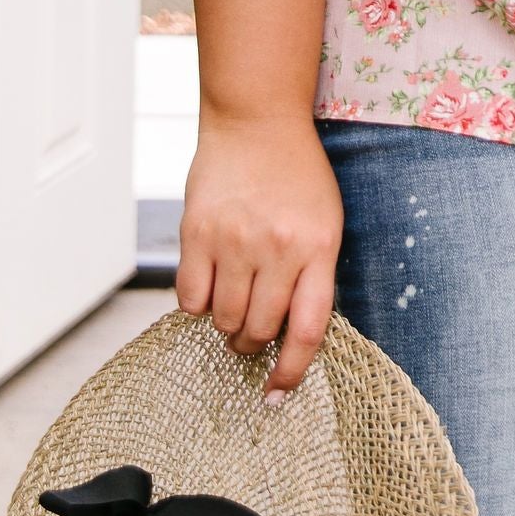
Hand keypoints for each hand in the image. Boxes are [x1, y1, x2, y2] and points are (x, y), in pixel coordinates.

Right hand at [175, 111, 343, 397]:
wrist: (258, 120)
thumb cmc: (297, 176)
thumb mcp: (325, 223)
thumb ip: (311, 276)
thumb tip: (287, 338)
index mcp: (319, 249)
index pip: (307, 330)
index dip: (291, 372)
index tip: (276, 395)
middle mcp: (278, 248)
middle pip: (259, 330)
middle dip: (252, 343)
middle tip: (251, 332)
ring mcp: (235, 240)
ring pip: (222, 320)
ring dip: (226, 325)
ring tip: (232, 304)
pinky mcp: (197, 232)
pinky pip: (189, 299)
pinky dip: (197, 305)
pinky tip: (209, 285)